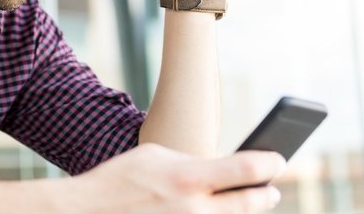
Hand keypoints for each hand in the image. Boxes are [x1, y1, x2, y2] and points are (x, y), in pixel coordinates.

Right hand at [66, 144, 285, 213]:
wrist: (86, 213)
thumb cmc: (119, 179)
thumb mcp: (155, 156)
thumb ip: (192, 163)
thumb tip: (220, 171)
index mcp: (188, 178)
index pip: (248, 170)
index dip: (271, 164)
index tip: (277, 160)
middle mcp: (193, 209)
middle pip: (250, 204)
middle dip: (265, 194)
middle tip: (270, 190)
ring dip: (240, 212)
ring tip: (248, 203)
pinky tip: (216, 211)